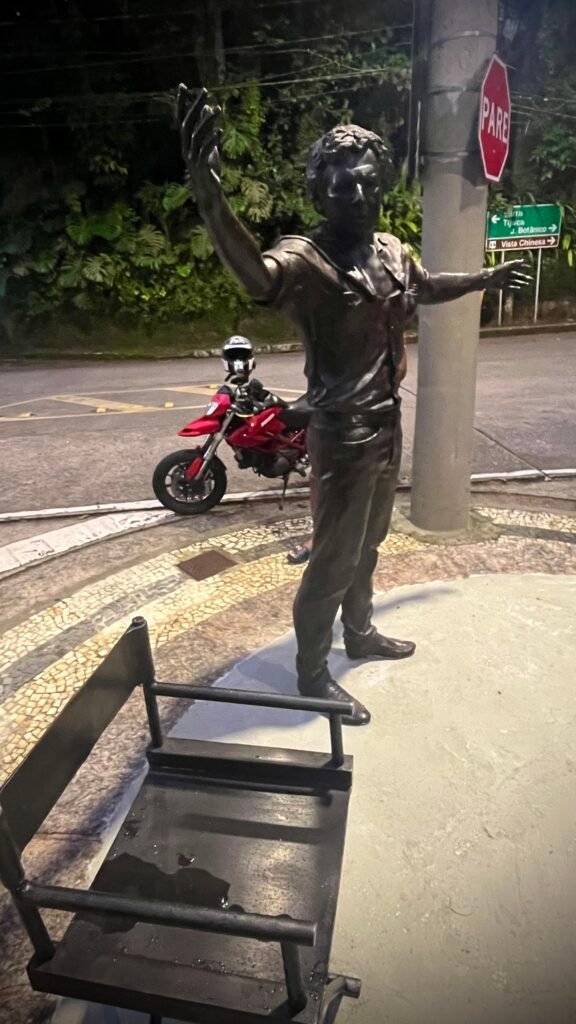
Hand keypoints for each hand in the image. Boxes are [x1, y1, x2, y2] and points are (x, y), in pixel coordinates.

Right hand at [177, 83, 222, 206]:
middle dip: (195, 106)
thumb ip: (207, 128)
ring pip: (196, 136)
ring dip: (207, 121)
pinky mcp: (201, 167)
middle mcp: (185, 149)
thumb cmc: (208, 170)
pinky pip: (205, 151)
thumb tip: (207, 107)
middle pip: (187, 123)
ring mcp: (192, 158)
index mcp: (186, 143)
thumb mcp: (209, 146)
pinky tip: (220, 131)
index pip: (181, 118)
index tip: (182, 85)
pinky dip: (212, 140)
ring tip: (218, 109)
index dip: (181, 103)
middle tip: (204, 90)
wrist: (209, 193)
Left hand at [485, 259, 531, 291]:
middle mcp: (504, 273)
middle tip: (531, 279)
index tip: (530, 267)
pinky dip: (513, 288)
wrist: (483, 281)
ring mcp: (501, 280)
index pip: (516, 266)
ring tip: (526, 285)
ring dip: (520, 283)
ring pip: (513, 281)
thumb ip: (513, 264)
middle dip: (523, 277)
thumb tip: (522, 260)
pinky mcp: (499, 286)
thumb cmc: (493, 272)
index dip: (523, 266)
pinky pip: (508, 287)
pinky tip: (519, 289)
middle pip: (516, 275)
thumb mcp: (504, 268)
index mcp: (505, 268)